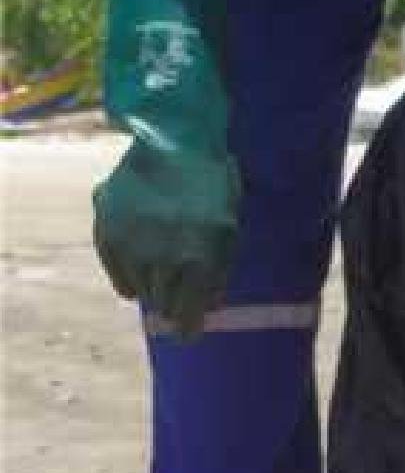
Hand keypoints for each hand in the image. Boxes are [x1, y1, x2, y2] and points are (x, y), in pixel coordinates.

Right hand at [93, 141, 240, 337]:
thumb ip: (219, 274)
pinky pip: (117, 276)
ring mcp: (131, 245)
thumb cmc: (211, 187)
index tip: (188, 332)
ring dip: (153, 285)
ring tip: (164, 258)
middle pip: (163, 307)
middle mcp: (161, 258)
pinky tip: (142, 259)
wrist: (174, 140)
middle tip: (180, 288)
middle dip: (174, 303)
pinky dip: (129, 274)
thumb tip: (207, 311)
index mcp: (198, 260)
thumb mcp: (229, 230)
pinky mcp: (107, 233)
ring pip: (140, 292)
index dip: (189, 327)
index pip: (187, 317)